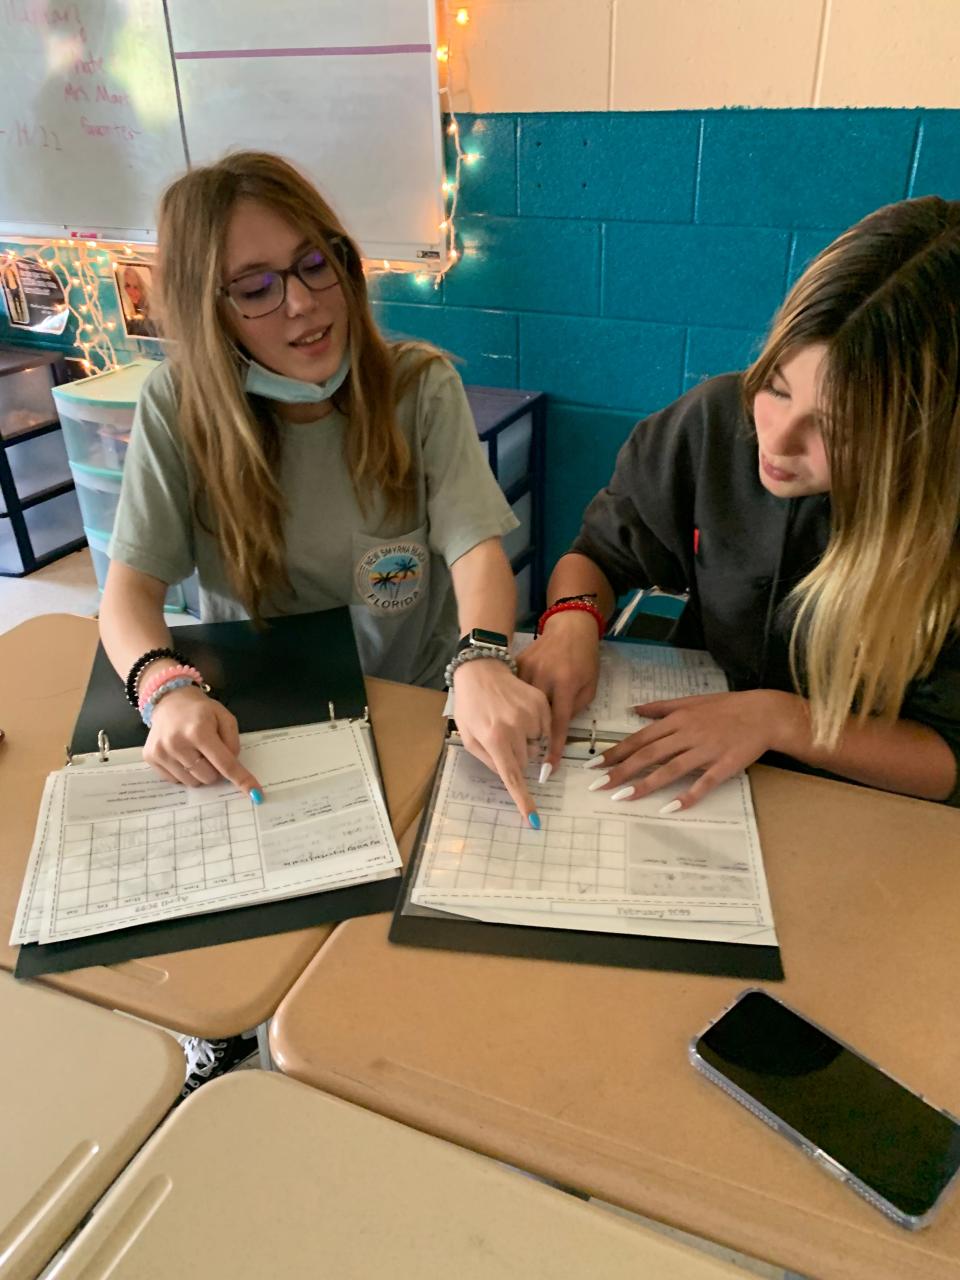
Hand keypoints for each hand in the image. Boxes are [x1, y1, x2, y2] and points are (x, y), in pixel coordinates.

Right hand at [144, 685, 262, 799]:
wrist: (169, 700)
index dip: (241, 779)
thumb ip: (233, 742)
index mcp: (199, 730)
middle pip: (209, 777)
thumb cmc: (201, 711)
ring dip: (199, 772)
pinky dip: (184, 772)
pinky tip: (181, 754)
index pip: (224, 763)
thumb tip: (232, 767)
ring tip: (194, 751)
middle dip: (215, 769)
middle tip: (210, 752)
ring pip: (192, 782)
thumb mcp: (225, 718)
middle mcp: (177, 743)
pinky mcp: (151, 758)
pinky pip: (176, 781)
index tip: (255, 794)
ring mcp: (161, 752)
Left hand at [453, 658, 550, 825]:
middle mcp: (515, 727)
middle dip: (514, 757)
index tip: (534, 819)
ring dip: (524, 741)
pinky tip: (518, 713)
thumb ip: (489, 760)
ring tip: (507, 720)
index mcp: (495, 738)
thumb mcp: (470, 737)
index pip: (512, 776)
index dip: (523, 800)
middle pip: (525, 762)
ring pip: (535, 746)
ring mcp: (531, 714)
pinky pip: (543, 730)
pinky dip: (533, 728)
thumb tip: (511, 777)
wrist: (481, 671)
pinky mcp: (541, 704)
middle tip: (500, 738)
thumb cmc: (471, 707)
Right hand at [515, 611, 599, 767]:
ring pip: (520, 705)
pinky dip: (514, 703)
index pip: (558, 724)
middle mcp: (544, 677)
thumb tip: (556, 731)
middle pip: (534, 717)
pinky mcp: (517, 665)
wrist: (569, 627)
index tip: (547, 769)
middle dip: (534, 738)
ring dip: (521, 722)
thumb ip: (575, 710)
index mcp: (566, 683)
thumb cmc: (584, 658)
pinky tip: (513, 708)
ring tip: (521, 731)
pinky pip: (514, 692)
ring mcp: (527, 670)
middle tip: (534, 751)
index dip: (553, 749)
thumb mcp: (589, 686)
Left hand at [588, 689, 798, 809]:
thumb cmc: (727, 707)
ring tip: (623, 798)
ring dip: (645, 784)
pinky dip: (687, 794)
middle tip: (598, 785)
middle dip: (621, 770)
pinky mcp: (724, 765)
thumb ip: (661, 707)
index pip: (640, 738)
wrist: (764, 713)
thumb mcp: (691, 701)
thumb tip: (635, 710)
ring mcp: (705, 750)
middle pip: (649, 754)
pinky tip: (670, 807)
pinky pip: (703, 782)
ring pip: (670, 768)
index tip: (594, 765)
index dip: (616, 752)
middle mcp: (687, 734)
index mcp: (677, 719)